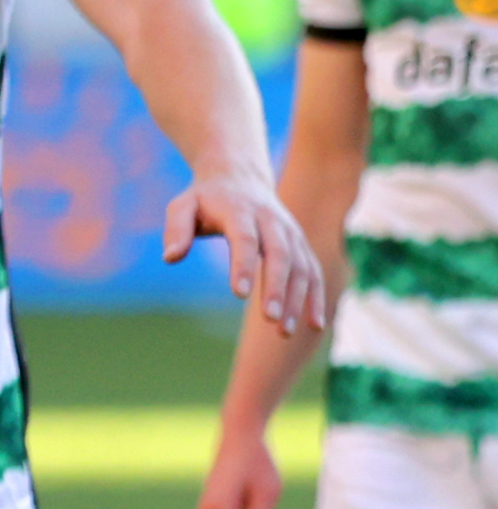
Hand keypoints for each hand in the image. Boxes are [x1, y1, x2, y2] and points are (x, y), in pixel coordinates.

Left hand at [166, 171, 327, 336]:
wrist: (241, 177)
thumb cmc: (205, 198)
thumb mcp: (182, 205)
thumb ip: (176, 229)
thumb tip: (170, 258)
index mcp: (241, 211)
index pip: (246, 240)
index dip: (244, 266)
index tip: (239, 294)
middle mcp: (273, 221)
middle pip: (281, 256)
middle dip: (277, 289)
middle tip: (269, 319)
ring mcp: (292, 234)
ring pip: (301, 268)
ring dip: (297, 300)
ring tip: (284, 331)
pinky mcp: (302, 246)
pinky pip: (313, 273)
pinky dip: (316, 298)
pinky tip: (314, 325)